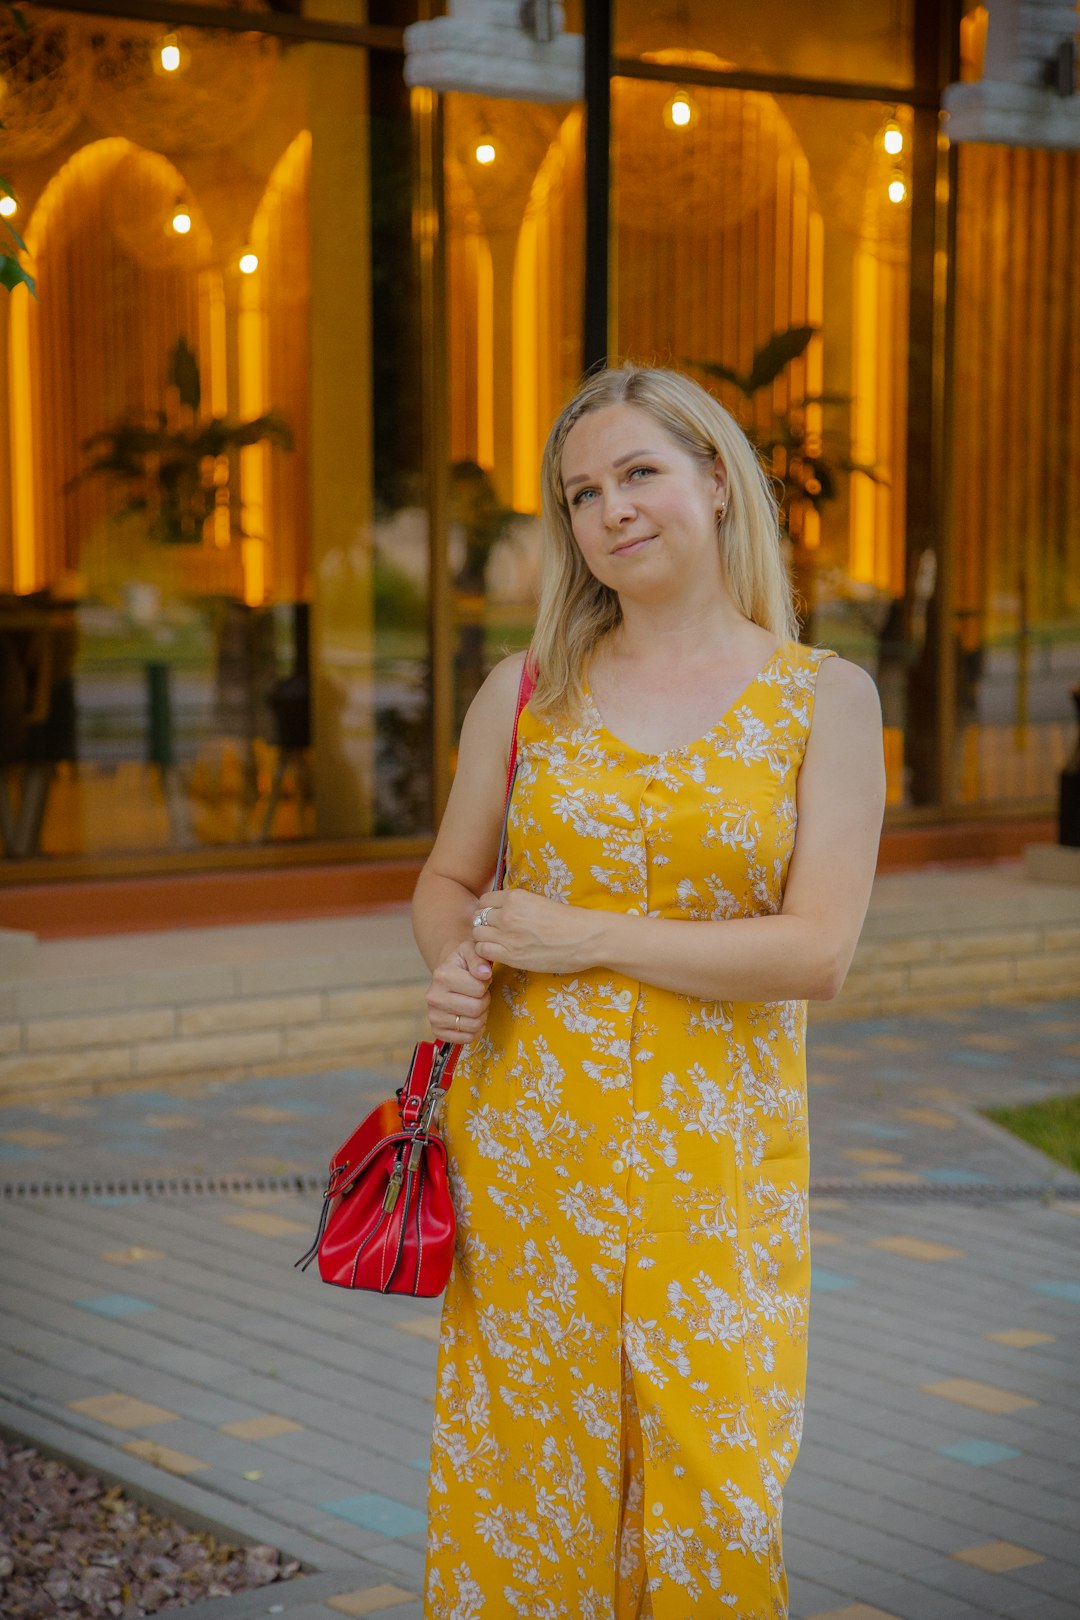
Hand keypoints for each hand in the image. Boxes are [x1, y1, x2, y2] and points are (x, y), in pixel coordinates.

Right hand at [425, 939, 491, 1043]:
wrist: (449, 974)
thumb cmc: (464, 962)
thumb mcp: (472, 950)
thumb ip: (479, 958)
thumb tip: (484, 973)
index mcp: (441, 975)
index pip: (479, 989)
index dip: (485, 984)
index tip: (480, 979)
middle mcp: (433, 997)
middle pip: (476, 1009)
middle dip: (484, 1001)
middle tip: (479, 994)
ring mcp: (433, 1016)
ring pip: (473, 1025)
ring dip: (481, 1016)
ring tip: (475, 1004)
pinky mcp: (438, 1031)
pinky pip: (467, 1039)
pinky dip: (475, 1030)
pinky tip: (471, 1017)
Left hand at [471, 889, 596, 974]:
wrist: (586, 938)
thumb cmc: (569, 920)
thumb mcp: (539, 902)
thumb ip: (518, 905)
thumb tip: (502, 910)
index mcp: (516, 897)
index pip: (485, 900)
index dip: (488, 909)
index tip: (495, 916)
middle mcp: (508, 914)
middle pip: (478, 917)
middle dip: (485, 924)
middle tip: (496, 932)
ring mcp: (508, 936)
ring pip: (478, 934)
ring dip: (485, 938)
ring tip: (497, 943)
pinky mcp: (512, 956)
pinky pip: (483, 951)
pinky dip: (487, 952)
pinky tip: (500, 953)